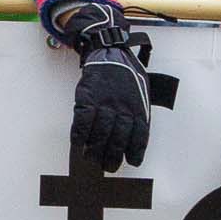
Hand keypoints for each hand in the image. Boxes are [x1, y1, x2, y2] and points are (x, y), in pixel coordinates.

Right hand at [59, 2, 150, 171]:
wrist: (110, 52)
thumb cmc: (128, 75)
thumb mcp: (142, 92)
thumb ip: (139, 113)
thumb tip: (137, 137)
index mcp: (138, 106)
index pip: (140, 134)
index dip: (136, 150)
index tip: (133, 162)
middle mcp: (123, 106)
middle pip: (118, 137)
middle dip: (114, 155)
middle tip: (109, 167)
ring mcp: (105, 102)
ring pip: (100, 132)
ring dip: (95, 149)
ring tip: (92, 160)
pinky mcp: (88, 97)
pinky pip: (83, 119)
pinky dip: (79, 134)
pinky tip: (78, 144)